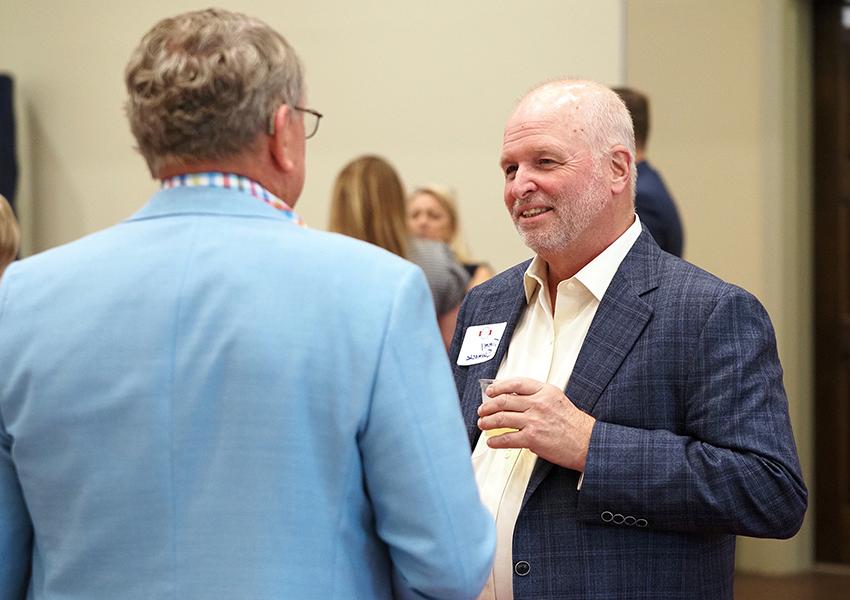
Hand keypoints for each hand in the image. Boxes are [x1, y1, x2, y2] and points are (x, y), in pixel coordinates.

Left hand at [477, 377, 595, 471]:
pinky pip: (507, 438)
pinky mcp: (532, 438)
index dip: (499, 386)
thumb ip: (538, 397)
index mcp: (545, 391)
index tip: (490, 391)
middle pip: (504, 400)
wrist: (587, 443)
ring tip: (483, 424)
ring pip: (501, 418)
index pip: (516, 383)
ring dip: (487, 422)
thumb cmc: (575, 424)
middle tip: (482, 410)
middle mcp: (538, 403)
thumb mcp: (557, 400)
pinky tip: (492, 441)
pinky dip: (496, 440)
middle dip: (488, 406)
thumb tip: (514, 400)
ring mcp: (534, 420)